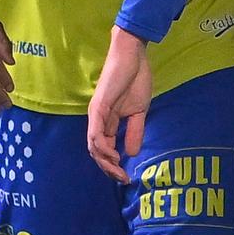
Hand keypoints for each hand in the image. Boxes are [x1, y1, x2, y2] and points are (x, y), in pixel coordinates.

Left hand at [87, 27, 152, 182]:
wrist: (133, 55)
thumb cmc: (136, 79)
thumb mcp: (140, 111)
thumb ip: (135, 131)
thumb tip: (133, 153)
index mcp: (107, 122)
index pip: (105, 149)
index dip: (114, 165)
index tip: (127, 176)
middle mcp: (98, 121)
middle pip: (96, 152)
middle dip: (109, 169)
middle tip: (123, 179)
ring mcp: (96, 114)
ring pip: (94, 145)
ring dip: (105, 161)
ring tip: (119, 169)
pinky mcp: (99, 107)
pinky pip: (96, 132)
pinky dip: (103, 147)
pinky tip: (114, 155)